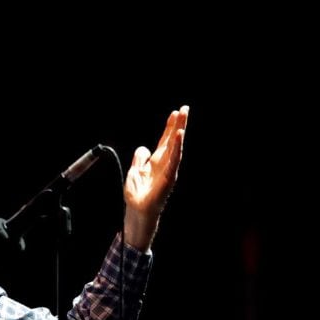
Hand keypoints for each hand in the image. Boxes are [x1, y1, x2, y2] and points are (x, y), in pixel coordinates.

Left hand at [123, 105, 188, 250]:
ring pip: (176, 148)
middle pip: (173, 141)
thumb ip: (139, 159)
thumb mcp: (134, 172)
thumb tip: (144, 148)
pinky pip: (174, 160)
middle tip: (185, 108)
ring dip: (179, 132)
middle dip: (179, 125)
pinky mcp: (168, 177)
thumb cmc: (137, 195)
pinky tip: (179, 137)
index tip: (175, 112)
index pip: (165, 141)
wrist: (137, 211)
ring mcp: (168, 170)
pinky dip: (177, 148)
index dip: (169, 127)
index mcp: (156, 162)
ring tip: (183, 117)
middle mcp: (164, 164)